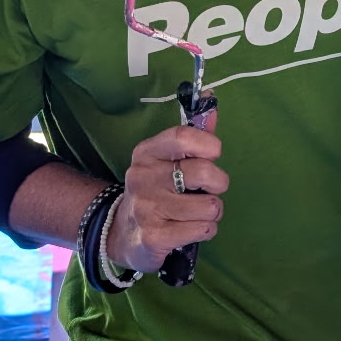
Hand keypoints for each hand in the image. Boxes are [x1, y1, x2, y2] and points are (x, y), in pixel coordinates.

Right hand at [107, 114, 227, 273]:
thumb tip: (211, 103)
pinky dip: (205, 231)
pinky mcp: (154, 237)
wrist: (121, 234)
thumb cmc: (155, 191)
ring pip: (210, 206)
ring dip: (212, 213)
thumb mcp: (167, 161)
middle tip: (208, 191)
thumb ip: (193, 136)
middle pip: (203, 172)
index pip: (183, 136)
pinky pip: (203, 229)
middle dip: (218, 183)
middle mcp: (143, 177)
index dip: (209, 144)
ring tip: (197, 214)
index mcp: (147, 153)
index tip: (214, 154)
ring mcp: (147, 208)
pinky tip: (190, 230)